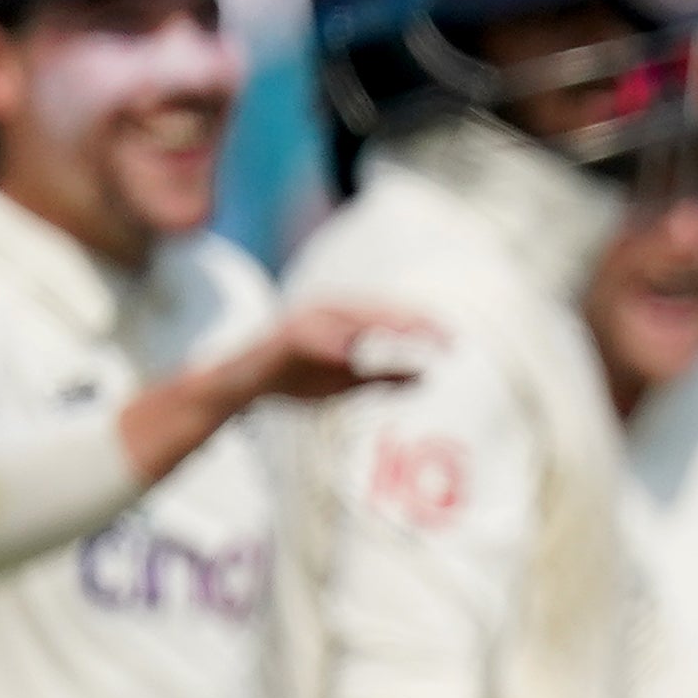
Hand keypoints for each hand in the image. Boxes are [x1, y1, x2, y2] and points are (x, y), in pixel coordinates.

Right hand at [249, 302, 437, 402]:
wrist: (243, 387)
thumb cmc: (296, 379)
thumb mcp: (349, 381)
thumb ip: (385, 377)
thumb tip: (427, 376)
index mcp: (345, 319)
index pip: (391, 316)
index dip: (423, 326)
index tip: (453, 342)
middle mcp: (327, 311)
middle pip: (377, 310)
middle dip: (411, 321)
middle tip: (444, 337)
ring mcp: (305, 320)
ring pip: (349, 317)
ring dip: (381, 324)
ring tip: (411, 335)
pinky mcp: (284, 336)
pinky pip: (310, 337)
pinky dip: (331, 343)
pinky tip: (351, 353)